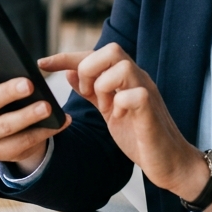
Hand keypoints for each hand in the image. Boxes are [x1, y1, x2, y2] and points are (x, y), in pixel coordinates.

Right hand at [0, 47, 71, 175]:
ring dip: (28, 115)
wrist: (12, 135)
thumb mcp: (3, 85)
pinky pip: (22, 142)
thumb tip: (24, 64)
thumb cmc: (8, 100)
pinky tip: (60, 122)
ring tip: (48, 106)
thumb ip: (7, 73)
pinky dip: (43, 132)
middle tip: (29, 84)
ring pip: (5, 126)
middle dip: (8, 92)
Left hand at [40, 45, 211, 205]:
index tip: (42, 64)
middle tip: (87, 94)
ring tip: (105, 107)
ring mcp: (146, 93)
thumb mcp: (109, 111)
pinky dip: (121, 103)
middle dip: (89, 69)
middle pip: (111, 50)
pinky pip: (136, 95)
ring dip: (104, 86)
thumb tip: (69, 73)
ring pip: (123, 67)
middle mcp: (137, 79)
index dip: (67, 57)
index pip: (94, 54)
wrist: (169, 162)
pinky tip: (120, 117)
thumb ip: (91, 92)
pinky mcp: (151, 112)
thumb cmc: (141, 136)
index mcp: (125, 78)